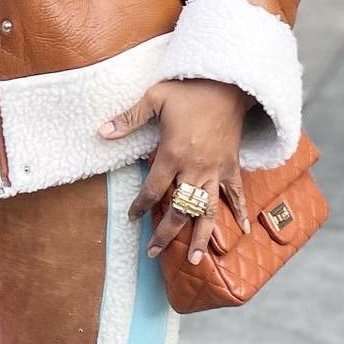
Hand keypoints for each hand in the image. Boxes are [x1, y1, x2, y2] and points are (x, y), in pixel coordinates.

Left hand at [98, 78, 252, 263]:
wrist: (228, 83)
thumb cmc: (189, 90)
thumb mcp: (154, 98)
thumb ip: (128, 118)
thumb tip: (101, 131)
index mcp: (173, 155)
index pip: (152, 191)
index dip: (139, 207)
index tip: (131, 218)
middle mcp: (195, 169)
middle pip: (179, 210)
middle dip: (166, 235)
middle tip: (153, 253)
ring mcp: (216, 171)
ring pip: (208, 211)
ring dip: (202, 237)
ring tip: (196, 260)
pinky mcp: (232, 166)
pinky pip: (236, 194)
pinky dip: (241, 212)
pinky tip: (242, 231)